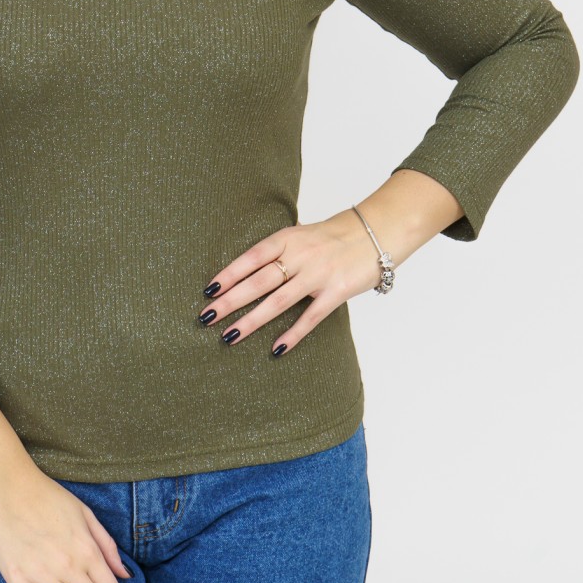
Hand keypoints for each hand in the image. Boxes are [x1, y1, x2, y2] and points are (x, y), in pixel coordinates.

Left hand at [197, 212, 382, 355]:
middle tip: (207, 317)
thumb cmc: (333, 236)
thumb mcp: (301, 234)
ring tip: (229, 336)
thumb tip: (245, 266)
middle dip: (230, 301)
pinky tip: (276, 348)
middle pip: (258, 281)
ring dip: (251, 321)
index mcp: (287, 239)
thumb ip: (277, 250)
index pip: (251, 258)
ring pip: (278, 302)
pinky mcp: (336, 291)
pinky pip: (311, 317)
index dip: (228, 274)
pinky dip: (293, 334)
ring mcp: (317, 275)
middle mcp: (299, 256)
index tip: (208, 292)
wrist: (375, 233)